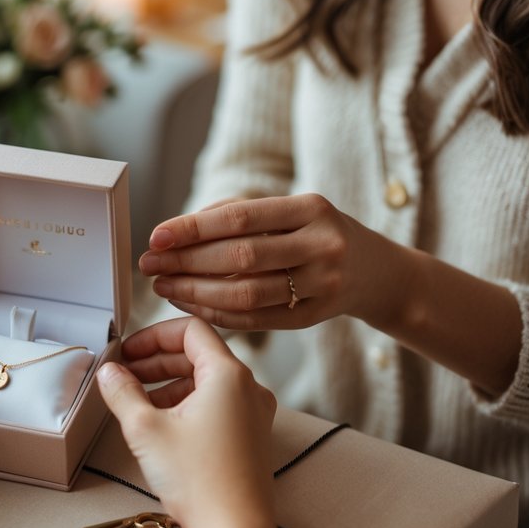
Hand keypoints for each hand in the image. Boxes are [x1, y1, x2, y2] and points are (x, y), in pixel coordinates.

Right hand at [96, 317, 275, 527]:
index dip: (153, 336)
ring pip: (207, 382)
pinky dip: (187, 405)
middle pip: (198, 355)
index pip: (190, 331)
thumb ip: (122, 393)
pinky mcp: (251, 438)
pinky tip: (162, 424)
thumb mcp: (146, 430)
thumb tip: (109, 372)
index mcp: (228, 375)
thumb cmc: (200, 481)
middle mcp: (248, 388)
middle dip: (157, 361)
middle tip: (124, 375)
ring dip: (169, 384)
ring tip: (137, 402)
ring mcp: (254, 414)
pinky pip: (217, 406)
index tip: (127, 352)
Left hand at [140, 194, 407, 331]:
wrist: (378, 273)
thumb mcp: (295, 211)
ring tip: (164, 287)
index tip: (156, 236)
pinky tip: (191, 305)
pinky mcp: (314, 316)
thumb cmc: (320, 234)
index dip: (193, 228)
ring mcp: (321, 284)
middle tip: (150, 266)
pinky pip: (256, 319)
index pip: (241, 216)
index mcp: (311, 208)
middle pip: (240, 257)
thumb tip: (180, 227)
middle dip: (186, 262)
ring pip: (246, 293)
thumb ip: (242, 212)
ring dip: (196, 292)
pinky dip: (217, 313)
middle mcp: (321, 245)